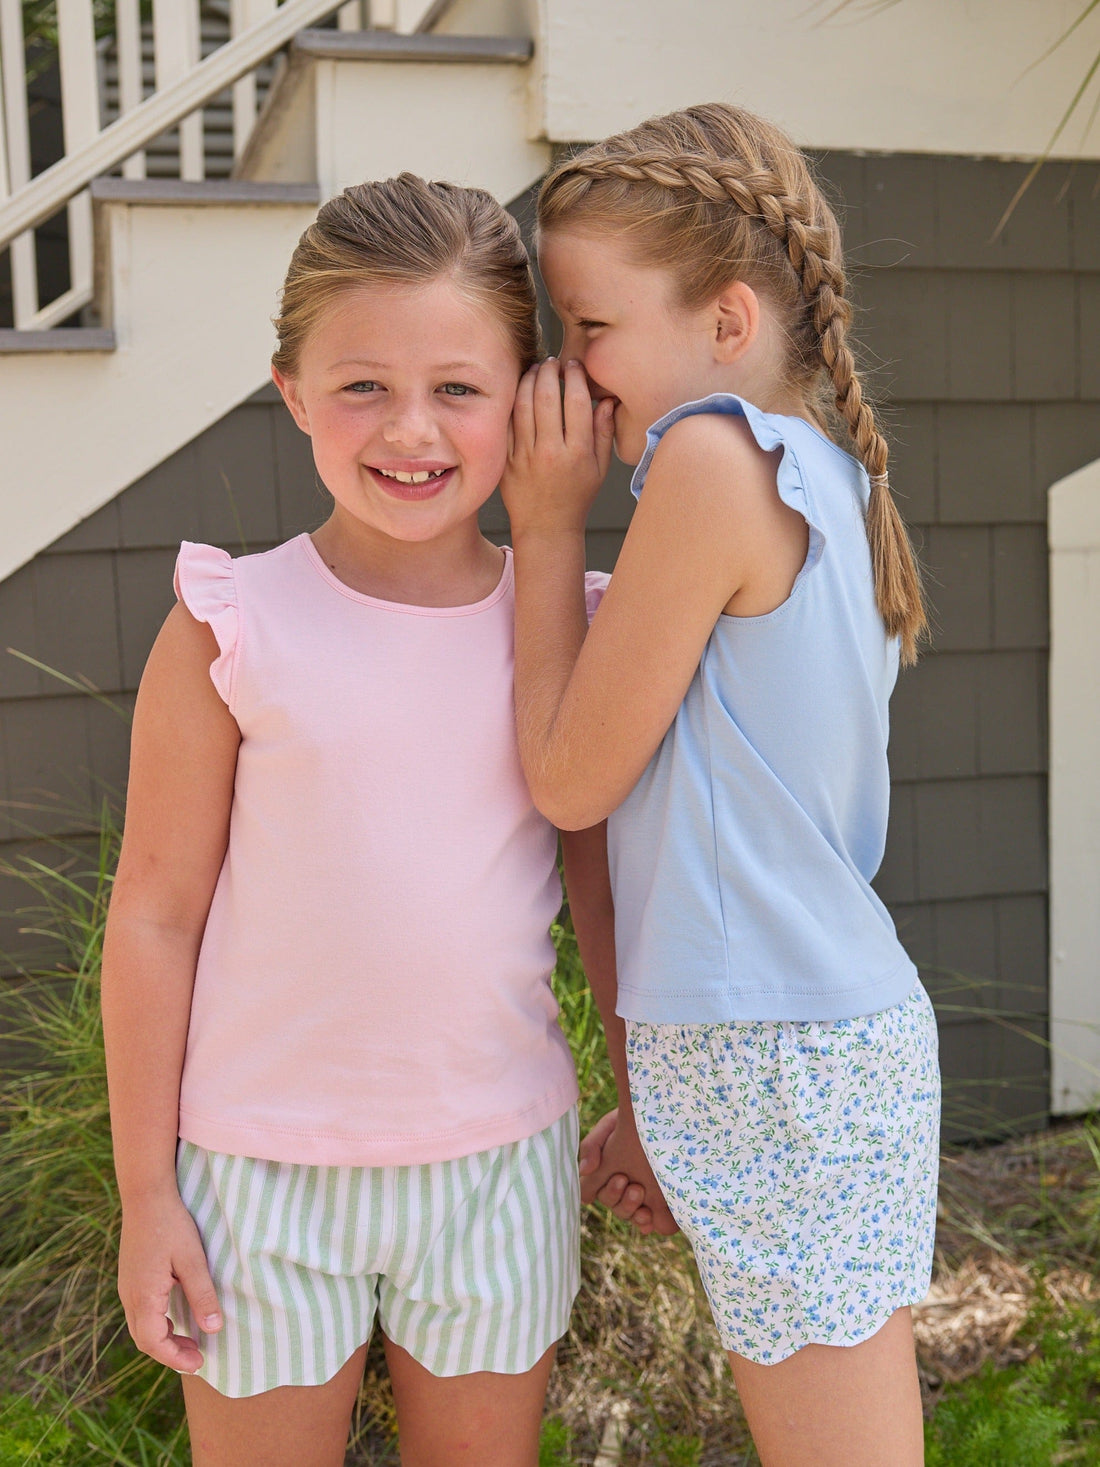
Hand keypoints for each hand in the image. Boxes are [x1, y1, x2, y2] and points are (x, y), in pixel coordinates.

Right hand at [118, 1190, 222, 1372]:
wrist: (146, 1194)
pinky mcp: (130, 1277)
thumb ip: (202, 1295)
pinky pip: (140, 1311)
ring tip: (190, 1342)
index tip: (198, 1364)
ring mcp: (126, 1286)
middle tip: (198, 1357)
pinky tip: (175, 1317)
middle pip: (144, 1339)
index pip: (153, 1342)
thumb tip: (213, 1330)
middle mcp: (128, 1295)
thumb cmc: (171, 1224)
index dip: (174, 1358)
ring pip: (140, 1326)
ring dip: (163, 1338)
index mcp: (143, 1295)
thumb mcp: (193, 1260)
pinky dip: (157, 1323)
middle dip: (170, 1353)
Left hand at [502, 358, 615, 536]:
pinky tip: (519, 389)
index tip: (575, 365)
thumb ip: (604, 432)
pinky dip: (512, 400)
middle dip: (550, 371)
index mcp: (577, 453)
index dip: (576, 376)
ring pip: (523, 405)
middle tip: (553, 362)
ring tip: (537, 369)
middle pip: (548, 397)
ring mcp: (525, 456)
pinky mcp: (506, 459)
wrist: (546, 527)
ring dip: (529, 380)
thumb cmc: (576, 497)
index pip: (577, 402)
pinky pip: (507, 422)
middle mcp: (550, 452)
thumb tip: (607, 400)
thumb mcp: (600, 469)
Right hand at [578, 1107, 678, 1236]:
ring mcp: (640, 1195)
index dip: (602, 1192)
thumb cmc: (635, 1118)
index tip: (620, 1178)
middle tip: (634, 1186)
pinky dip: (649, 1223)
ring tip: (644, 1199)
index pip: (593, 1192)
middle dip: (623, 1200)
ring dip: (634, 1212)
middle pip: (615, 1206)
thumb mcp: (610, 1125)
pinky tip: (652, 1219)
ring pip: (631, 1216)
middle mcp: (620, 1187)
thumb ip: (592, 1145)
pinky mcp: (659, 1202)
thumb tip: (585, 1171)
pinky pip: (652, 1223)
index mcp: (604, 1171)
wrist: (666, 1117)